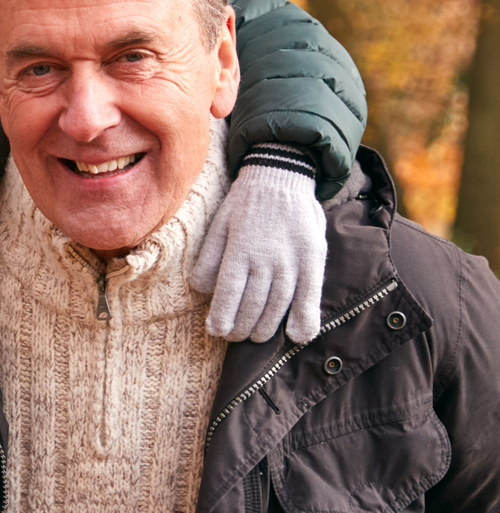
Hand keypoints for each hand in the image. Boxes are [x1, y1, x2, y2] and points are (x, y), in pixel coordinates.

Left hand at [191, 146, 326, 343]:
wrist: (281, 176)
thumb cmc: (244, 204)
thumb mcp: (219, 225)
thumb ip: (210, 258)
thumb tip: (200, 289)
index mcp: (240, 250)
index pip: (229, 293)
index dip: (222, 317)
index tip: (216, 331)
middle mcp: (267, 258)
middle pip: (253, 304)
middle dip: (241, 327)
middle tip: (234, 336)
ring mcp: (292, 259)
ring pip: (279, 304)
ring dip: (266, 327)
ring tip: (256, 337)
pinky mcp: (313, 257)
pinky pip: (310, 293)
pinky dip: (305, 318)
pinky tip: (297, 336)